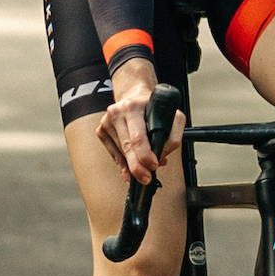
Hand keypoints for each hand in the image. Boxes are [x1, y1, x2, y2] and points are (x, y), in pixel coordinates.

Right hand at [95, 61, 181, 184]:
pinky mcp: (101, 130)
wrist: (134, 97)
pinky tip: (130, 165)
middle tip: (146, 178)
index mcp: (133, 106)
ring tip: (145, 167)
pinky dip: (123, 162)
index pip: (138, 136)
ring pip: (120, 153)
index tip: (153, 166)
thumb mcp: (173, 116)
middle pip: (126, 147)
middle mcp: (117, 112)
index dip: (145, 155)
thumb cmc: (154, 108)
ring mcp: (106, 121)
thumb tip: (161, 156)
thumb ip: (172, 137)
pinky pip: (113, 154)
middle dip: (137, 167)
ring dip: (133, 164)